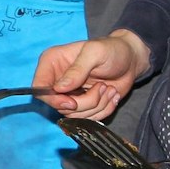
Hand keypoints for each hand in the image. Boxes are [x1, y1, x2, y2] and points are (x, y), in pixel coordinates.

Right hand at [34, 30, 149, 120]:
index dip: (53, 99)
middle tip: (102, 87)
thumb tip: (59, 88)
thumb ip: (77, 70)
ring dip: (97, 105)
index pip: (39, 88)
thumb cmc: (112, 50)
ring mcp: (70, 94)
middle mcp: (57, 80)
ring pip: (74, 115)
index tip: (72, 102)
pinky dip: (103, 109)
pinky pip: (87, 118)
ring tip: (108, 88)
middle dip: (84, 102)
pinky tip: (110, 94)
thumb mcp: (95, 53)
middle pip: (59, 106)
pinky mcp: (83, 105)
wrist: (130, 61)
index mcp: (52, 62)